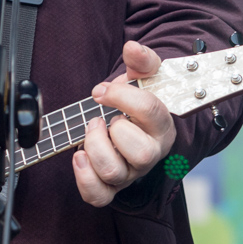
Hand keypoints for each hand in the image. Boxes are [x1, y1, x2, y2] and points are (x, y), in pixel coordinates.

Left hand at [73, 41, 175, 206]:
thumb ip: (142, 60)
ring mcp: (132, 172)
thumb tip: (132, 48)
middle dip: (114, 130)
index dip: (122, 97)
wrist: (135, 120)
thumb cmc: (142, 98)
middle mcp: (151, 153)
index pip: (151, 112)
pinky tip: (79, 156)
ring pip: (115, 173)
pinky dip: (84, 179)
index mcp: (164, 125)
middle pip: (140, 153)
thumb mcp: (145, 75)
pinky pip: (99, 196)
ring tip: (92, 131)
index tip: (102, 90)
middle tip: (101, 117)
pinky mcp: (112, 185)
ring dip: (96, 149)